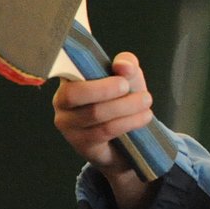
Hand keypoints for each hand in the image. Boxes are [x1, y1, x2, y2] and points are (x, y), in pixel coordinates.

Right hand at [53, 52, 157, 208]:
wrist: (128, 147)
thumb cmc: (124, 106)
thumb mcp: (129, 84)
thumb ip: (127, 69)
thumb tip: (125, 61)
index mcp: (68, 84)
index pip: (75, 77)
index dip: (100, 77)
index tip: (126, 77)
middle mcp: (62, 107)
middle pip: (84, 97)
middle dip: (118, 94)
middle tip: (144, 95)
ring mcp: (69, 129)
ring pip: (98, 116)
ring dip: (128, 110)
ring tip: (148, 107)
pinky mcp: (83, 147)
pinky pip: (104, 134)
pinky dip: (127, 124)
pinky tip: (142, 120)